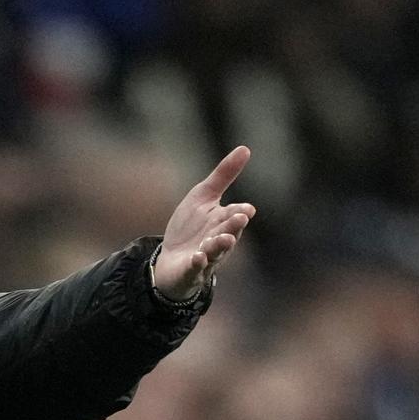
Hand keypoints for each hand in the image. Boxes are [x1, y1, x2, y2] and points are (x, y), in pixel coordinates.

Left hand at [152, 146, 255, 302]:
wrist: (171, 260)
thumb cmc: (191, 227)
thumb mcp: (204, 195)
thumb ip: (224, 175)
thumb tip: (245, 149)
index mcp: (223, 221)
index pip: (234, 215)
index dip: (240, 212)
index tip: (247, 209)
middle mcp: (218, 240)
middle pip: (228, 232)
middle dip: (233, 226)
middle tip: (240, 218)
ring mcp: (206, 257)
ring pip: (215, 252)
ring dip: (219, 245)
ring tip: (223, 238)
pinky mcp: (191, 271)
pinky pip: (196, 269)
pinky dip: (197, 264)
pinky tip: (197, 257)